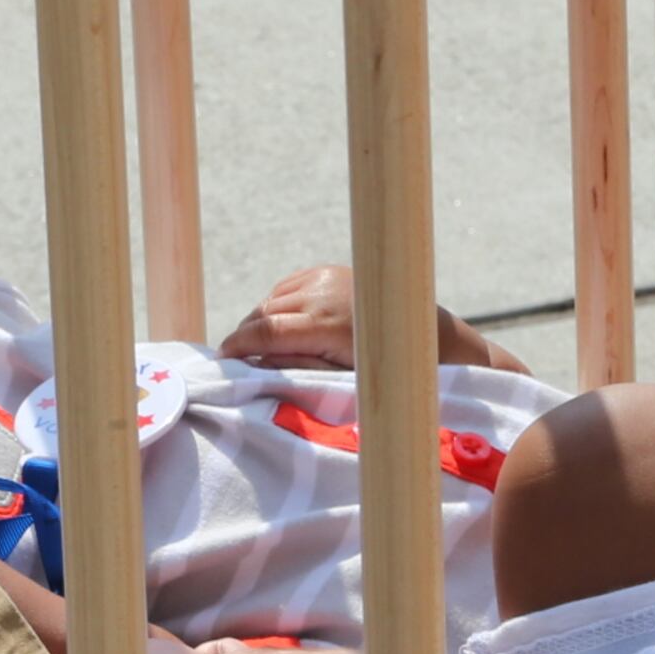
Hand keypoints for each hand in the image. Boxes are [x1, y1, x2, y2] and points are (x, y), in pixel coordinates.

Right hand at [218, 265, 523, 375]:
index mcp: (329, 324)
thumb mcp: (340, 382)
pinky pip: (288, 287)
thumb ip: (295, 370)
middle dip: (245, 336)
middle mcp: (326, 293)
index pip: (265, 331)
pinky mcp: (331, 270)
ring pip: (272, 299)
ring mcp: (328, 277)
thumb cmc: (389, 376)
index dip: (237, 347)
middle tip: (234, 361)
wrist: (432, 339)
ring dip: (260, 323)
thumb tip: (253, 365)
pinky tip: (282, 327)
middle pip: (263, 312)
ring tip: (257, 348)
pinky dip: (277, 307)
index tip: (221, 362)